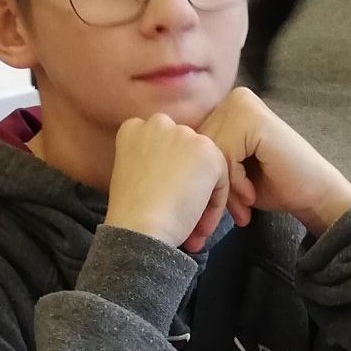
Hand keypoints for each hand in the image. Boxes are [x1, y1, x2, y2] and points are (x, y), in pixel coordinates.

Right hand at [103, 114, 230, 252]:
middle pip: (185, 154)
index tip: (161, 201)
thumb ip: (151, 163)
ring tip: (193, 227)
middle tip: (181, 214)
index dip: (166, 176)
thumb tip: (174, 176)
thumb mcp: (131, 174)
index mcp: (134, 128)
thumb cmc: (130, 212)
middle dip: (187, 183)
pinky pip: (220, 181)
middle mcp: (159, 123)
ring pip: (204, 167)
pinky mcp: (207, 152)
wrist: (138, 227)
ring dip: (202, 197)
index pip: (162, 147)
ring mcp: (185, 135)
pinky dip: (214, 207)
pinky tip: (200, 227)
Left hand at [197, 88, 350, 234]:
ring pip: (210, 156)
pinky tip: (252, 196)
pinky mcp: (253, 120)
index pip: (193, 145)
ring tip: (241, 210)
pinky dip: (237, 184)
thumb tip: (159, 166)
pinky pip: (226, 158)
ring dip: (224, 191)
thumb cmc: (270, 185)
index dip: (198, 182)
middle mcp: (233, 99)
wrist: (313, 193)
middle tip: (219, 220)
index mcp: (224, 107)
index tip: (203, 216)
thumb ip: (202, 161)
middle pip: (200, 150)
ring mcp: (244, 106)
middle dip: (208, 189)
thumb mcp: (226, 171)